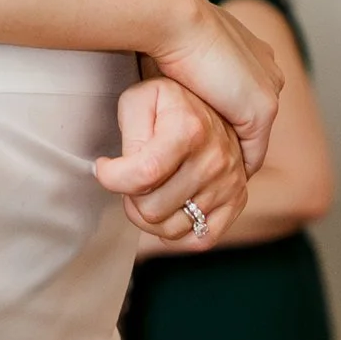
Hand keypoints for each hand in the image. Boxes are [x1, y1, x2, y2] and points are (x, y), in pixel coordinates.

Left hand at [98, 77, 249, 246]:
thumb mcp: (139, 100)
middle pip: (152, 208)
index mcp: (188, 129)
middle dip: (130, 197)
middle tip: (131, 179)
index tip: (104, 168)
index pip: (142, 175)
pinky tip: (167, 211)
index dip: (112, 178)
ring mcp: (228, 183)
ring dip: (149, 217)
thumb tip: (124, 170)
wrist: (213, 101)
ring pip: (171, 229)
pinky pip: (200, 240)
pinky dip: (177, 234)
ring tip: (148, 193)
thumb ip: (130, 134)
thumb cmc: (168, 104)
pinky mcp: (236, 200)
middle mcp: (214, 159)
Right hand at [142, 0, 280, 176]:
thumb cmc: (165, 26)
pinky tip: (215, 182)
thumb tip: (174, 78)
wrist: (176, 19)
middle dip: (234, 139)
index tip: (205, 134)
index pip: (245, 95)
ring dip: (234, 158)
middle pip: (253, 117)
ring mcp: (268, 90)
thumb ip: (188, 65)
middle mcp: (268, 70)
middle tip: (208, 163)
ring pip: (254, 138)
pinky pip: (252, 153)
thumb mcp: (180, 48)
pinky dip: (234, 170)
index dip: (226, 116)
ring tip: (211, 180)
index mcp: (252, 50)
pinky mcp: (261, 110)